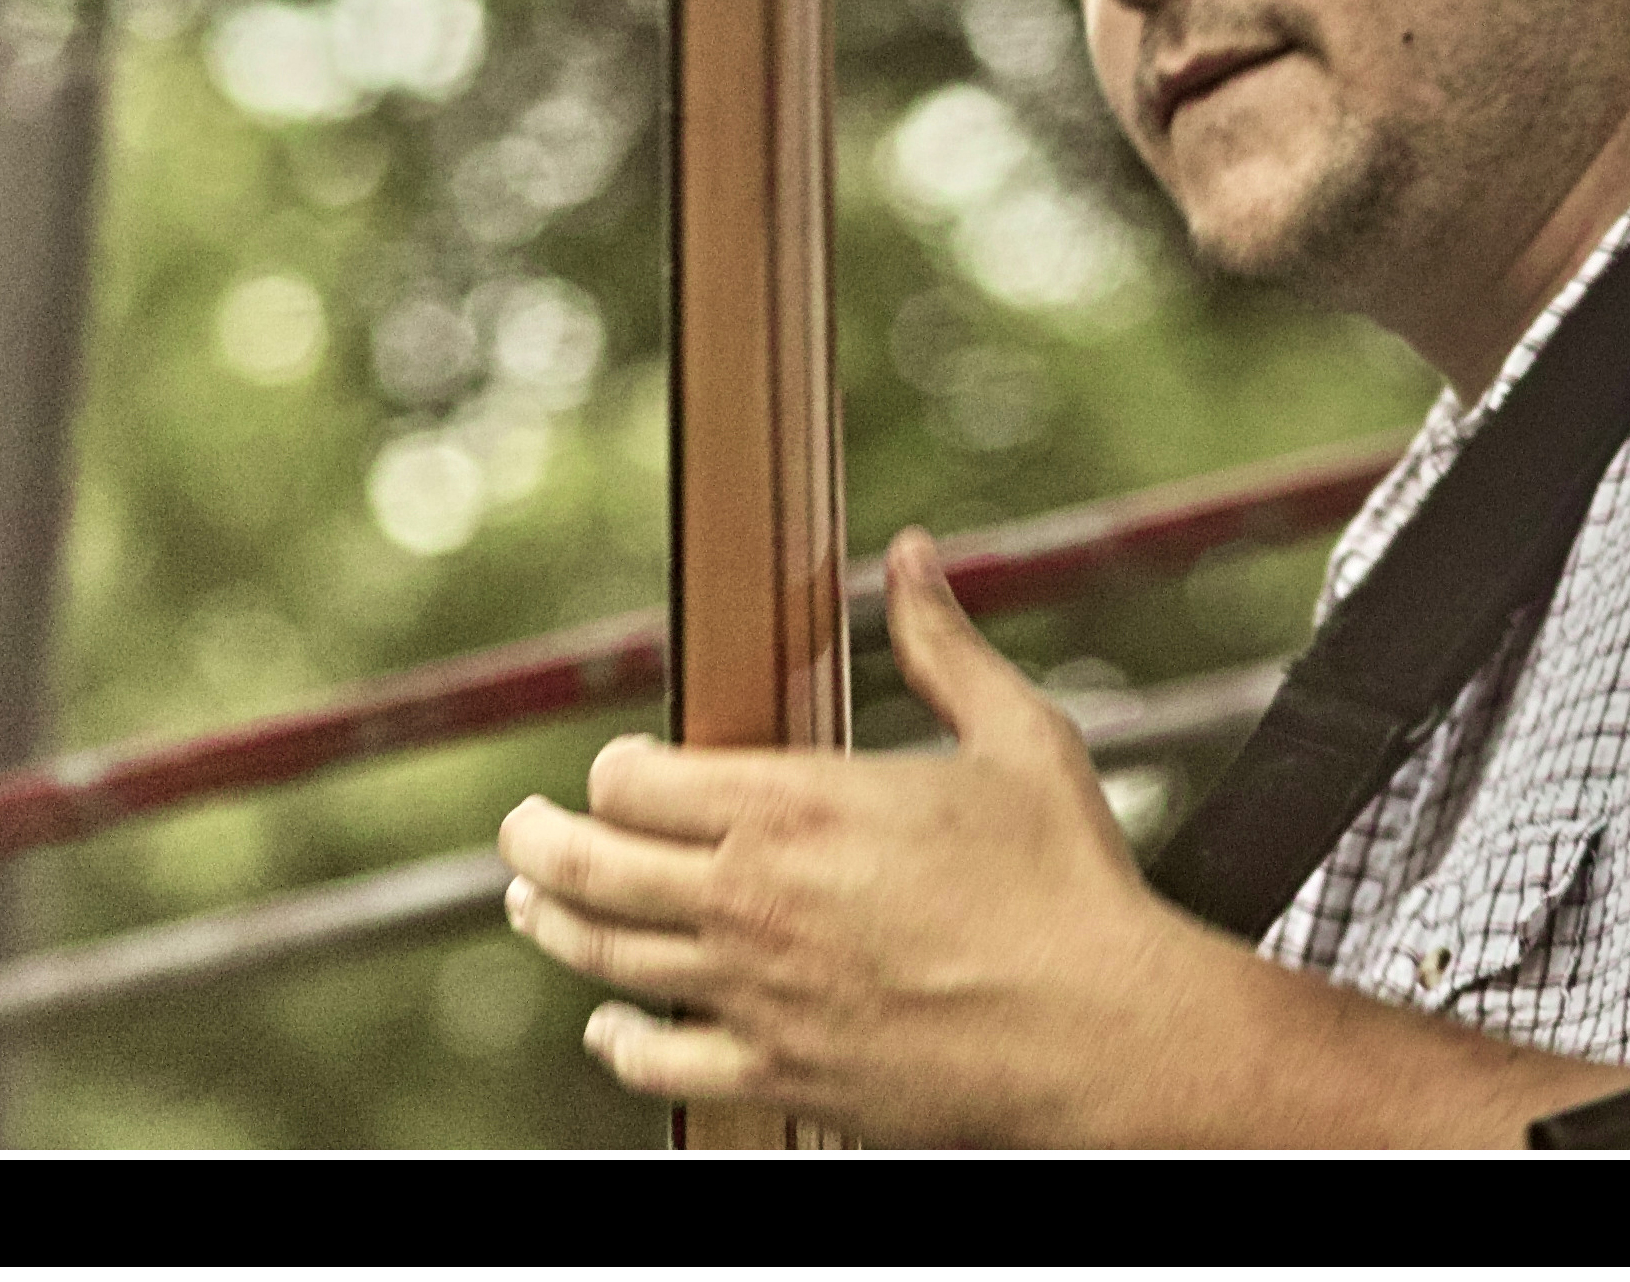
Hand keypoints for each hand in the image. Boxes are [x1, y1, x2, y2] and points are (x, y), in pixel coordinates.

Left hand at [497, 527, 1210, 1144]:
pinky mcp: (782, 1075)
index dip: (616, 770)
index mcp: (798, 806)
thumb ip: (944, 644)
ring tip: (533, 904)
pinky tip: (611, 1027)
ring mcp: (758, 996)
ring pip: (607, 959)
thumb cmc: (1071, 882)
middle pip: (588, 867)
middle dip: (539, 841)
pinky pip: (661, 1063)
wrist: (1108, 1034)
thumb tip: (913, 554)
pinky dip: (620, 1042)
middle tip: (521, 829)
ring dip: (555, 926)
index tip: (626, 769)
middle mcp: (755, 900)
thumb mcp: (1018, 736)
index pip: (633, 780)